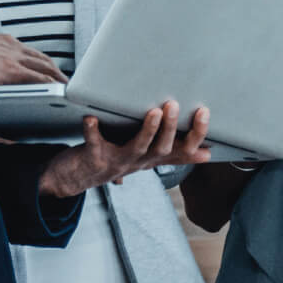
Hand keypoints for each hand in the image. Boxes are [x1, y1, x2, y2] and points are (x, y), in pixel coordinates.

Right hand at [0, 32, 65, 88]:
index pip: (26, 51)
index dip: (39, 61)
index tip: (46, 69)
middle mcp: (7, 45)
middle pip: (41, 57)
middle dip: (54, 70)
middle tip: (64, 82)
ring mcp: (10, 56)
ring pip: (45, 66)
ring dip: (58, 78)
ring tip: (66, 90)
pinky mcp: (10, 70)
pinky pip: (39, 78)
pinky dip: (52, 85)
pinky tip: (58, 93)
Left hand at [38, 103, 210, 198]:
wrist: (76, 178)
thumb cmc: (114, 159)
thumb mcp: (147, 157)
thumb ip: (172, 153)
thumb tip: (206, 154)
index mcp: (152, 158)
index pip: (181, 150)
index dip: (195, 135)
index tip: (204, 113)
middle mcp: (138, 161)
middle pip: (162, 149)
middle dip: (171, 128)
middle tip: (175, 105)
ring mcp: (116, 161)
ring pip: (137, 148)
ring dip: (146, 131)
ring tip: (154, 112)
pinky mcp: (94, 158)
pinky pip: (94, 143)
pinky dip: (92, 130)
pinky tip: (91, 118)